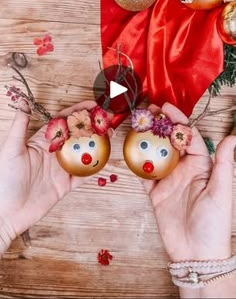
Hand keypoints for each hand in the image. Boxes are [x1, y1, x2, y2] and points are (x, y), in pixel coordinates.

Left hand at [0, 100, 96, 253]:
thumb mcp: (11, 148)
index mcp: (42, 141)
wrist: (6, 213)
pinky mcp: (65, 185)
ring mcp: (61, 169)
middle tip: (108, 119)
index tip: (93, 105)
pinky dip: (95, 167)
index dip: (78, 111)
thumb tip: (23, 102)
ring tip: (111, 134)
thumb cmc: (4, 180)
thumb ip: (20, 125)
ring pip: (84, 153)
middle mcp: (53, 153)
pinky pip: (84, 174)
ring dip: (97, 144)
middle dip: (93, 125)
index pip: (63, 121)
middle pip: (77, 135)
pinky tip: (105, 159)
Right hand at [143, 102, 235, 261]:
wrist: (196, 254)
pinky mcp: (155, 194)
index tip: (166, 108)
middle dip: (160, 125)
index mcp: (201, 166)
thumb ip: (224, 163)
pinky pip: (144, 175)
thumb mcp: (221, 191)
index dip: (178, 121)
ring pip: (156, 154)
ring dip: (147, 140)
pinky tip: (129, 151)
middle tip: (146, 111)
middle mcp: (184, 169)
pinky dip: (136, 163)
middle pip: (170, 142)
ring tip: (136, 125)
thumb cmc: (214, 224)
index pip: (189, 137)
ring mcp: (168, 181)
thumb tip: (233, 137)